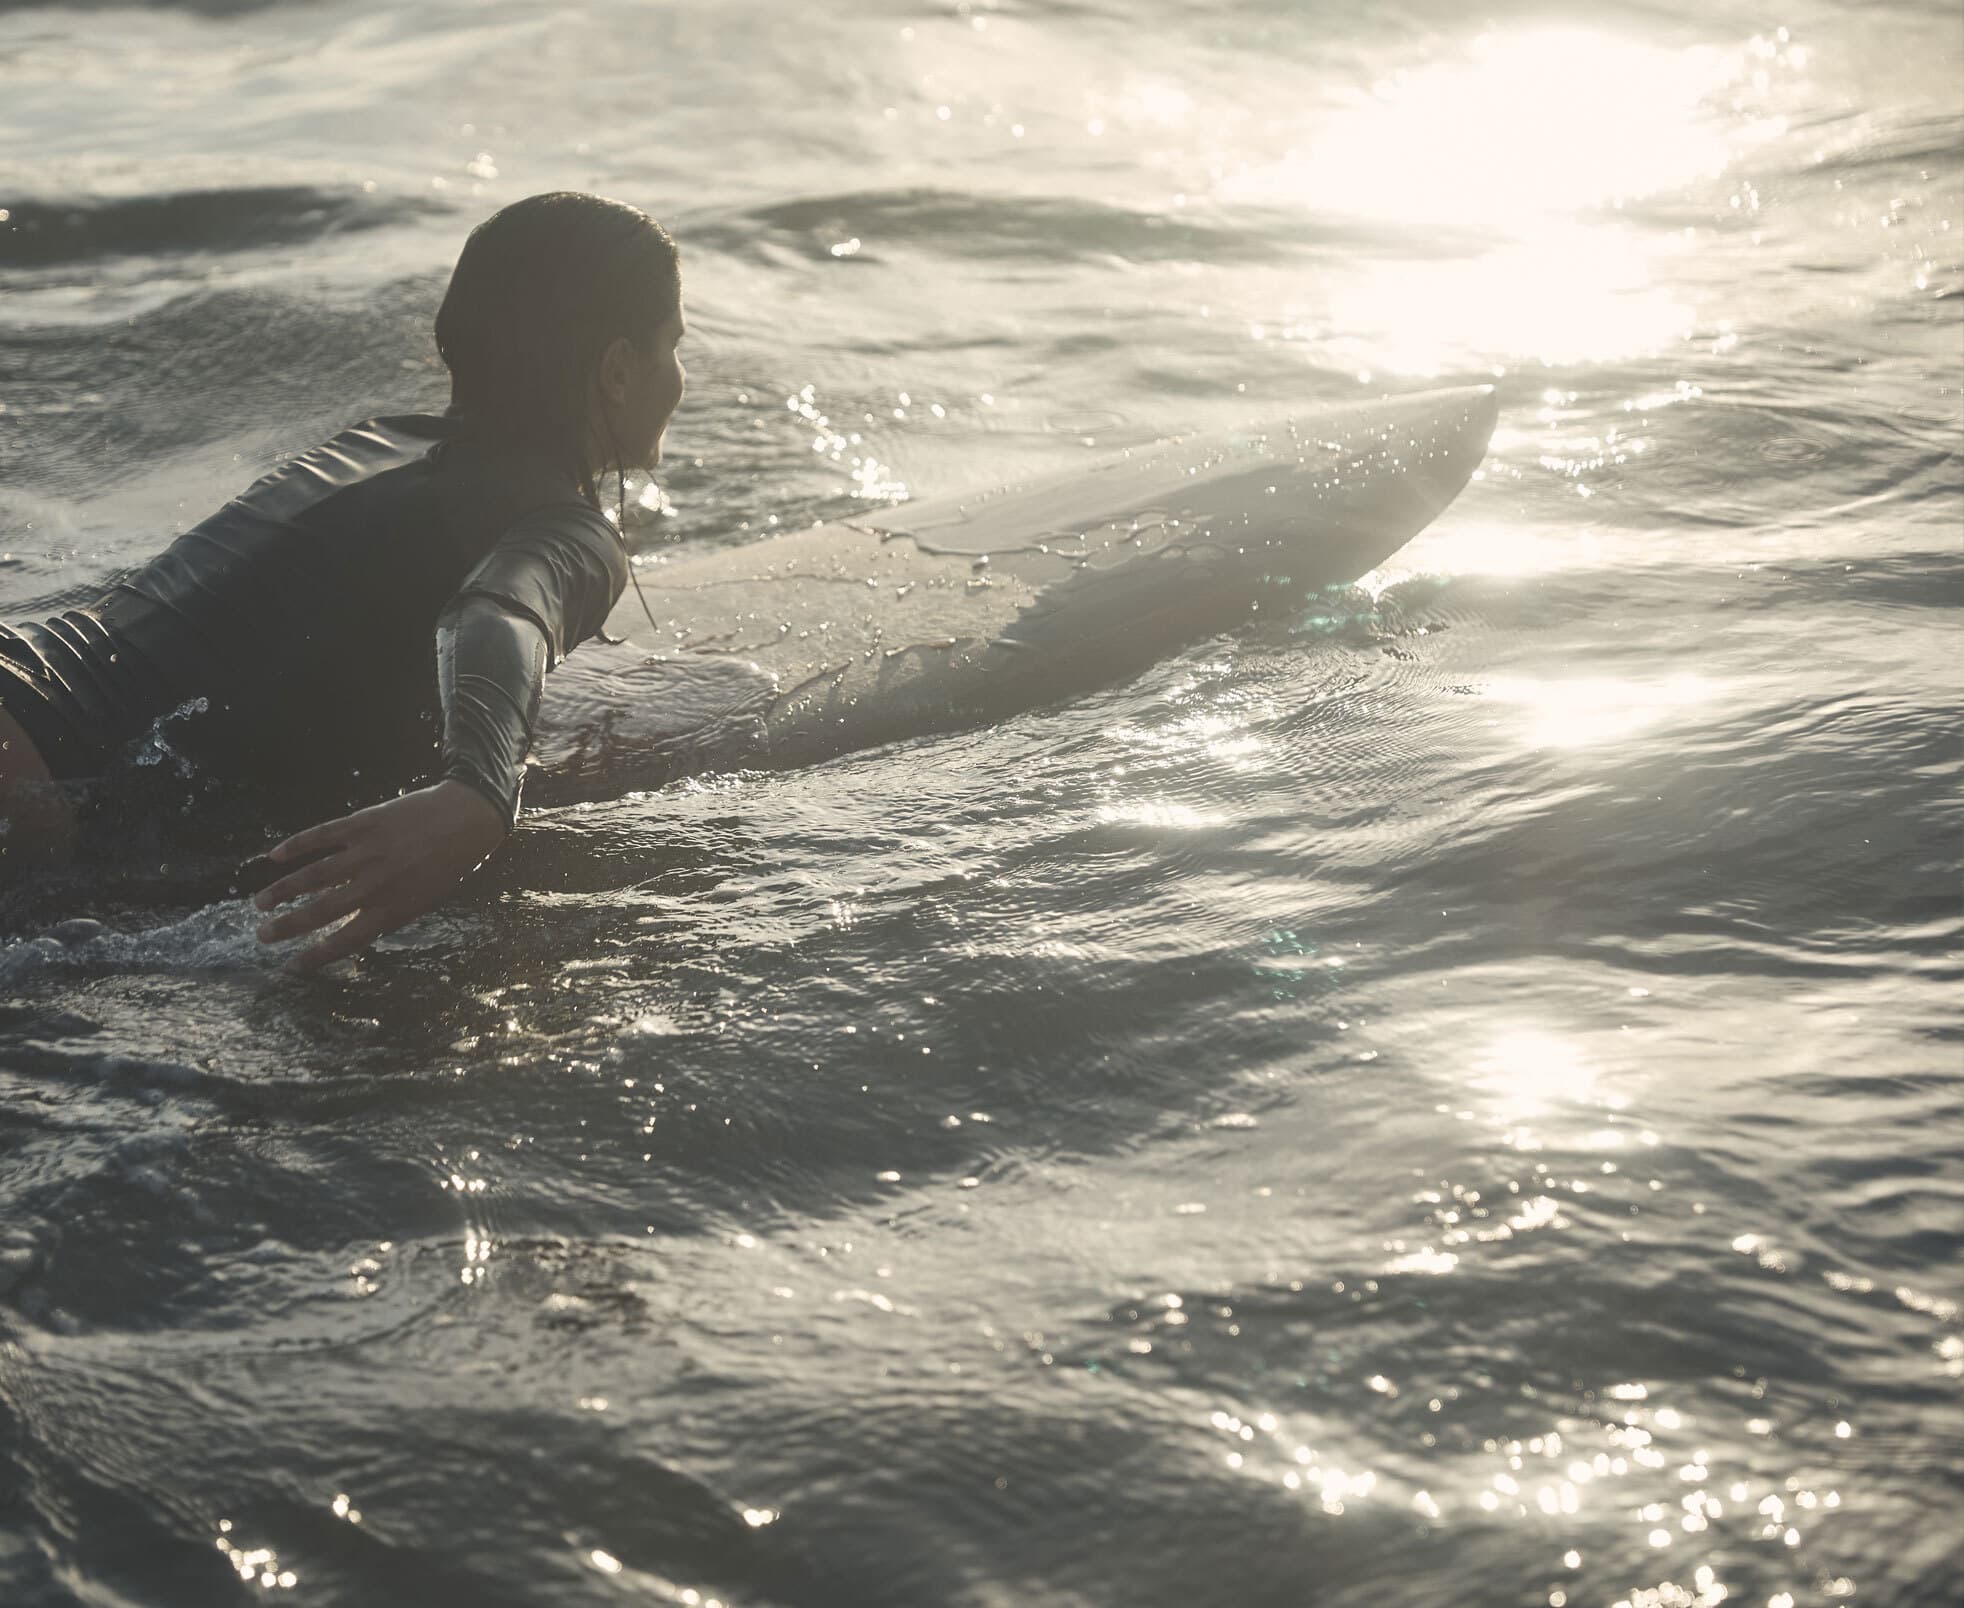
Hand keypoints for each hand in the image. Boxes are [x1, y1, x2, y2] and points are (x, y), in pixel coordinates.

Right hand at [253, 780, 507, 972]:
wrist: (465, 819)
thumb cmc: (446, 865)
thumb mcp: (422, 900)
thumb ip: (386, 914)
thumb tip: (349, 930)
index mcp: (393, 909)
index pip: (346, 940)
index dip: (316, 956)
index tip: (290, 967)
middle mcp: (376, 884)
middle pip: (321, 910)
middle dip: (288, 926)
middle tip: (262, 936)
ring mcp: (367, 852)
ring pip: (313, 875)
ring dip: (283, 890)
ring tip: (260, 903)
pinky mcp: (363, 823)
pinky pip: (322, 835)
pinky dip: (296, 846)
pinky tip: (275, 857)